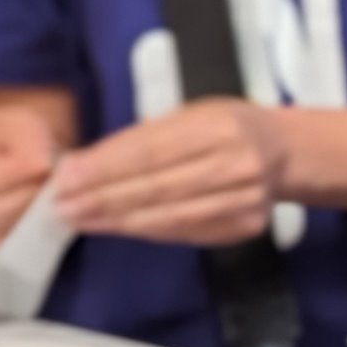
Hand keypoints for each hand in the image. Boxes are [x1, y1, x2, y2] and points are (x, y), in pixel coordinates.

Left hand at [53, 98, 287, 244]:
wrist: (284, 152)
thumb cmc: (226, 127)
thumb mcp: (189, 115)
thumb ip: (142, 140)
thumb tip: (81, 166)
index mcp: (221, 126)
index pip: (151, 151)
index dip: (104, 168)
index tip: (66, 179)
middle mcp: (238, 163)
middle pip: (156, 187)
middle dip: (101, 199)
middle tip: (63, 207)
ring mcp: (245, 199)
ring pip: (168, 215)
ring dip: (117, 221)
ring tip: (81, 220)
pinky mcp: (244, 226)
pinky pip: (185, 231)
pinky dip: (145, 230)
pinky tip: (118, 227)